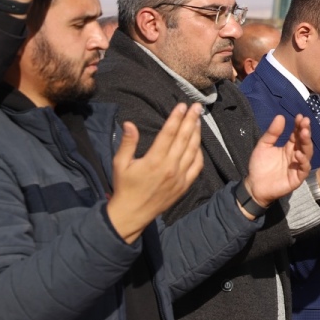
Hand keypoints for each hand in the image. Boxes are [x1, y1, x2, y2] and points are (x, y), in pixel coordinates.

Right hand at [107, 103, 203, 242]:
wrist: (133, 213)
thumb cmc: (124, 187)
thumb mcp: (119, 164)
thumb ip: (127, 143)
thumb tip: (129, 124)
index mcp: (154, 160)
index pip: (168, 134)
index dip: (176, 118)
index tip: (182, 106)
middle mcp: (170, 167)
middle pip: (184, 138)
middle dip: (191, 120)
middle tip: (197, 106)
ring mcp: (180, 176)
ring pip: (193, 150)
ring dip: (197, 133)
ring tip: (198, 120)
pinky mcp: (185, 185)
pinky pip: (197, 166)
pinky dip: (199, 153)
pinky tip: (198, 144)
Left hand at [245, 114, 313, 209]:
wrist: (254, 186)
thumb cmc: (259, 166)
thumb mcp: (263, 146)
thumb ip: (272, 133)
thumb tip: (280, 116)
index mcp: (289, 147)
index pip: (297, 134)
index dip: (299, 125)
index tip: (300, 116)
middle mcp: (296, 155)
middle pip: (304, 142)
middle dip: (306, 131)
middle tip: (305, 122)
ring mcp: (298, 166)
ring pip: (307, 153)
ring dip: (307, 143)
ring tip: (304, 133)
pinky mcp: (297, 177)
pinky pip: (304, 168)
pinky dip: (303, 161)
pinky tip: (298, 154)